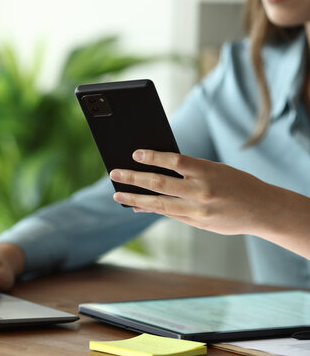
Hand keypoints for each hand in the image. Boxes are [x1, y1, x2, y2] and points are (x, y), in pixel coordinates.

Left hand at [109, 149, 283, 235]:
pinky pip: (168, 214)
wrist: (263, 210)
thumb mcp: (216, 170)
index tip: (135, 153)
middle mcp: (201, 191)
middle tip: (114, 174)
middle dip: (133, 178)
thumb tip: (156, 170)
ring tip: (117, 195)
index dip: (153, 157)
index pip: (175, 161)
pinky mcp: (197, 223)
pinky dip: (150, 209)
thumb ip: (188, 171)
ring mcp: (198, 210)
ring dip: (135, 198)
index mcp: (208, 171)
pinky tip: (136, 205)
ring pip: (159, 203)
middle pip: (160, 183)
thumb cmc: (236, 183)